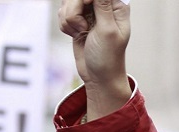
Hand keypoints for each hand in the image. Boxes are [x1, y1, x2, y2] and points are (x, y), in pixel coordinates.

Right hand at [58, 0, 131, 120]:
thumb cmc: (108, 57)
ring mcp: (88, 11)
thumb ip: (103, 5)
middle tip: (83, 26)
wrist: (98, 76)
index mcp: (117, 5)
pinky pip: (61, 13)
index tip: (87, 3)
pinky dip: (66, 25)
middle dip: (74, 9)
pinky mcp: (76, 20)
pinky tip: (77, 35)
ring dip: (69, 19)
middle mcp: (102, 5)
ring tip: (81, 33)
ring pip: (67, 2)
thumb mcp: (107, 30)